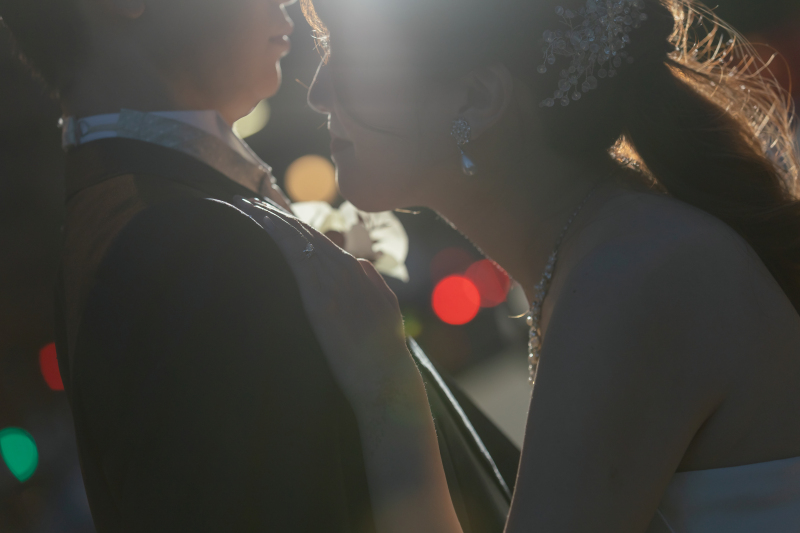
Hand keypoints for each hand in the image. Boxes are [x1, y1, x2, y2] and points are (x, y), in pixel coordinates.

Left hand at [235, 198, 418, 407]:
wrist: (386, 378)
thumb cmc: (385, 353)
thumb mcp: (386, 309)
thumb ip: (373, 282)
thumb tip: (360, 263)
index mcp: (358, 271)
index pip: (320, 239)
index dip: (294, 223)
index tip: (271, 213)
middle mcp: (345, 268)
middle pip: (304, 231)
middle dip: (275, 212)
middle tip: (248, 199)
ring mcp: (332, 281)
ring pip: (296, 236)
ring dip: (267, 216)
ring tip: (243, 203)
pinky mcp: (318, 298)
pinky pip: (294, 255)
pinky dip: (276, 234)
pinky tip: (259, 221)